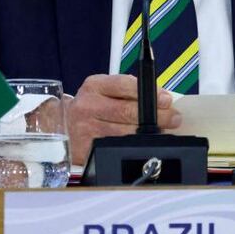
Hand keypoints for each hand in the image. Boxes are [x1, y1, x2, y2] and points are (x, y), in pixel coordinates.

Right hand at [65, 74, 181, 164]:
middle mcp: (88, 106)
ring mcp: (87, 129)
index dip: (149, 92)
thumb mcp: (102, 89)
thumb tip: (160, 97)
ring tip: (163, 130)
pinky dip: (135, 146)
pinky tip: (143, 143)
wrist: (61, 126)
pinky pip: (117, 148)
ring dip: (149, 133)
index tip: (166, 99)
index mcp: (94, 86)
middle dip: (156, 115)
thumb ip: (127, 90)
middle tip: (173, 117)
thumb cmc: (90, 106)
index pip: (125, 85)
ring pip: (126, 133)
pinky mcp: (88, 149)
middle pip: (128, 111)